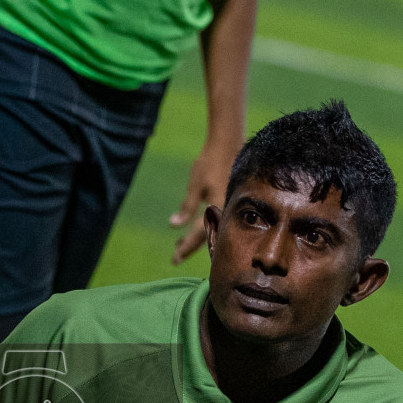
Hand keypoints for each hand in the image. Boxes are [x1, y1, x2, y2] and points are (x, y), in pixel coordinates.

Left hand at [170, 140, 239, 264]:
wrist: (228, 143)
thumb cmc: (210, 162)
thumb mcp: (196, 185)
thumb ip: (187, 207)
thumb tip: (173, 226)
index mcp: (217, 208)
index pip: (199, 235)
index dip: (186, 247)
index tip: (174, 259)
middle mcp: (225, 210)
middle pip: (207, 237)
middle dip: (190, 247)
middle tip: (176, 258)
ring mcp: (228, 206)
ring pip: (212, 230)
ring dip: (196, 238)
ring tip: (180, 242)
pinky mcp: (228, 201)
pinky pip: (217, 221)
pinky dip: (205, 227)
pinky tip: (195, 229)